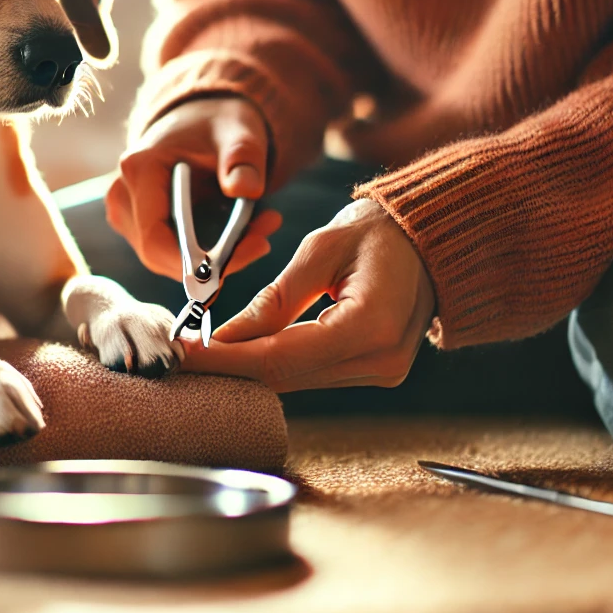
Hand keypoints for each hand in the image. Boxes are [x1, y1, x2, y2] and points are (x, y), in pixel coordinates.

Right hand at [105, 97, 282, 278]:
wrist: (199, 119)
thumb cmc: (216, 126)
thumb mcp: (239, 134)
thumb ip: (243, 158)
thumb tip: (246, 189)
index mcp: (140, 169)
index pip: (155, 238)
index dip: (192, 263)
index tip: (236, 260)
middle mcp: (123, 194)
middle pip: (159, 254)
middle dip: (211, 262)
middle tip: (261, 242)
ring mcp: (126, 212)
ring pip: (165, 258)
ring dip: (213, 258)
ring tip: (259, 230)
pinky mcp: (136, 223)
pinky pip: (168, 252)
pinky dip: (205, 251)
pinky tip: (240, 232)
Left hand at [180, 198, 434, 390]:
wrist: (432, 239)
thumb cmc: (380, 231)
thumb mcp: (321, 249)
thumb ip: (274, 298)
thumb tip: (224, 336)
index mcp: (372, 326)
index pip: (282, 356)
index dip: (226, 359)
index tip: (184, 352)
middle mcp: (381, 361)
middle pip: (286, 377)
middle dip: (229, 368)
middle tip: (180, 355)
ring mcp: (382, 372)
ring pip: (296, 381)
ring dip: (247, 368)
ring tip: (200, 352)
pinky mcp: (375, 371)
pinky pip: (312, 374)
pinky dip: (274, 364)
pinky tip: (240, 352)